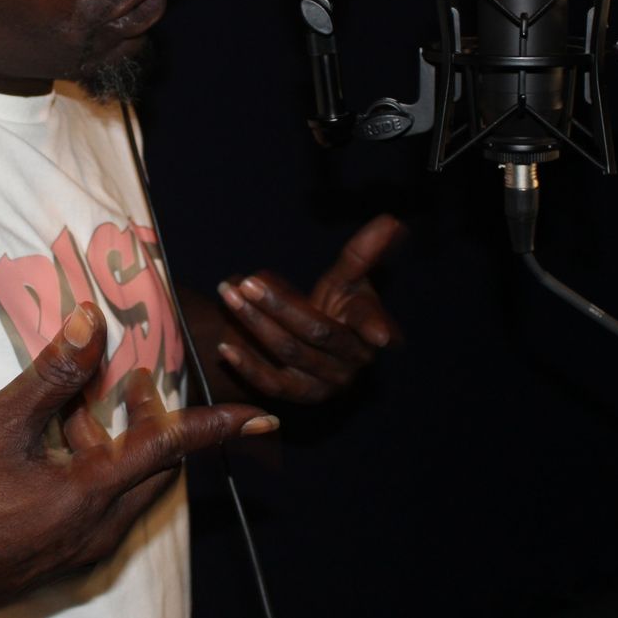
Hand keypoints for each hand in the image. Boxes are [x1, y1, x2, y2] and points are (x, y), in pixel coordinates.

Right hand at [0, 303, 274, 617]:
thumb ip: (52, 374)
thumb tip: (90, 323)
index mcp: (93, 493)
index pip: (172, 448)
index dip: (218, 427)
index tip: (263, 416)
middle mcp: (100, 527)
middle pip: (154, 467)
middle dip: (154, 421)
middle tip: (136, 382)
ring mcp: (82, 548)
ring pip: (127, 487)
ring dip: (121, 444)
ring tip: (86, 405)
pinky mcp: (63, 556)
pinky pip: (104, 506)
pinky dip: (99, 470)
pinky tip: (59, 447)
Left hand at [215, 213, 405, 403]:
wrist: (315, 343)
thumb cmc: (338, 304)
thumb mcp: (349, 277)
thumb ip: (365, 252)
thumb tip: (392, 220)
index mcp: (372, 330)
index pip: (368, 321)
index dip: (373, 324)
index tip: (378, 335)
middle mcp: (353, 361)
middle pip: (317, 331)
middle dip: (280, 305)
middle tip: (249, 282)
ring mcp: (327, 382)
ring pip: (290, 353)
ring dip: (257, 325)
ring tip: (230, 296)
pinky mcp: (300, 396)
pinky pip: (272, 384)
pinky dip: (248, 367)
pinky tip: (225, 347)